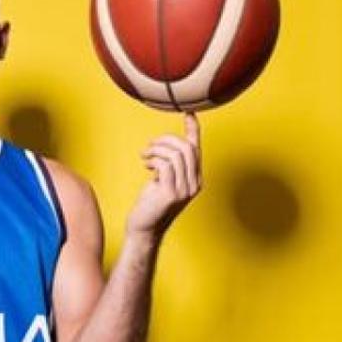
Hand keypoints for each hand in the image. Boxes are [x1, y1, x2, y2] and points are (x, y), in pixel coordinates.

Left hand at [126, 112, 202, 241]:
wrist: (144, 229)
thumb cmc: (150, 204)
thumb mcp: (161, 179)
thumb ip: (168, 165)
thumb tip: (164, 146)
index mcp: (195, 179)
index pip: (197, 149)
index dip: (193, 129)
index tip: (188, 113)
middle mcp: (194, 184)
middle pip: (187, 148)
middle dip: (166, 140)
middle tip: (149, 147)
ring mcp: (184, 190)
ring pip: (175, 154)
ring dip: (156, 150)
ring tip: (145, 157)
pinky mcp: (171, 194)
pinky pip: (165, 165)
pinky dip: (154, 160)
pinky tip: (147, 166)